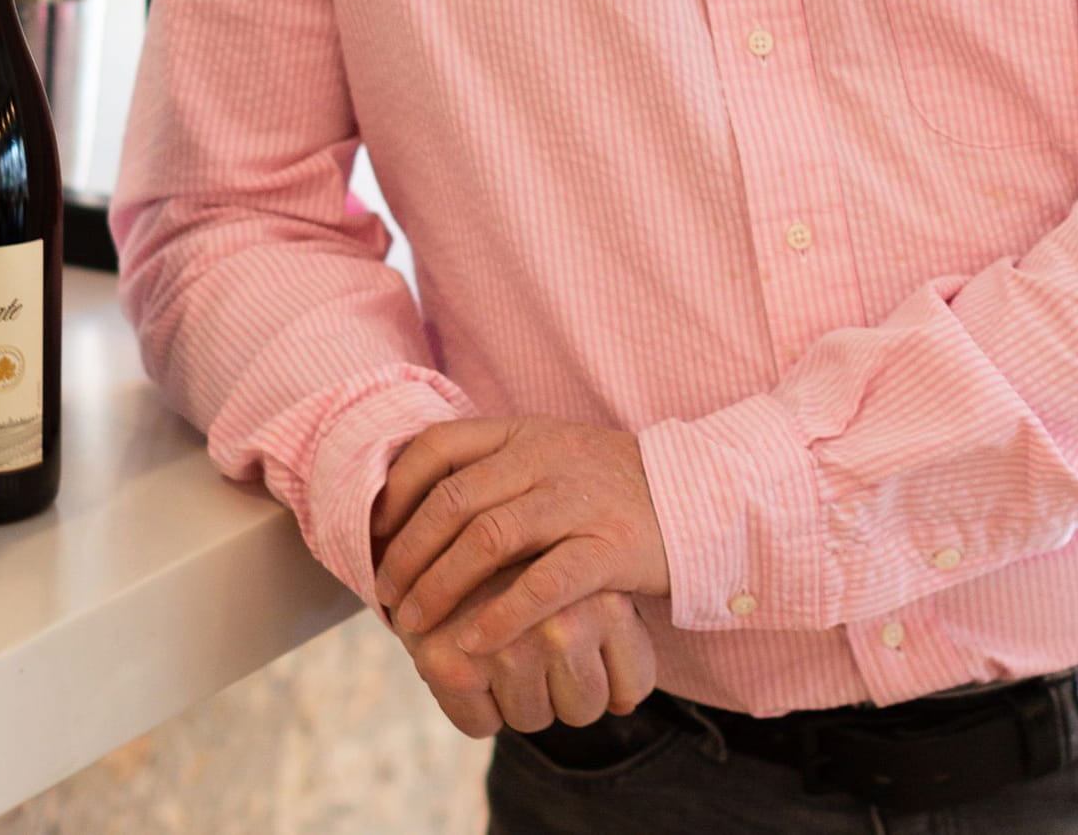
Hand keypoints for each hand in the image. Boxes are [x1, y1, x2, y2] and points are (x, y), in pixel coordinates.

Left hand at [370, 416, 673, 660]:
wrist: (703, 496)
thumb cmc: (614, 487)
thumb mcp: (553, 456)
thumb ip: (497, 468)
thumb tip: (418, 503)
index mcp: (525, 433)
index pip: (438, 446)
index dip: (396, 492)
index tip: (374, 535)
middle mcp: (546, 458)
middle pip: (452, 500)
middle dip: (406, 553)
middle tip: (384, 596)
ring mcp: (579, 500)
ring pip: (488, 538)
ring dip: (440, 586)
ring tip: (415, 625)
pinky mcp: (610, 547)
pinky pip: (543, 583)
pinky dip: (501, 615)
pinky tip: (476, 643)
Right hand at [401, 588, 659, 738]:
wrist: (435, 536)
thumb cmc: (523, 568)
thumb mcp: (585, 584)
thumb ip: (613, 638)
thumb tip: (626, 705)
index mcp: (606, 601)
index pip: (633, 687)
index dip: (609, 682)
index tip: (587, 651)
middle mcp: (561, 624)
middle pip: (584, 709)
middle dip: (561, 694)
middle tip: (534, 648)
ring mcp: (507, 648)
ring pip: (532, 720)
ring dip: (517, 700)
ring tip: (500, 649)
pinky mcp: (453, 666)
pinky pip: (480, 726)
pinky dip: (474, 708)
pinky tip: (468, 664)